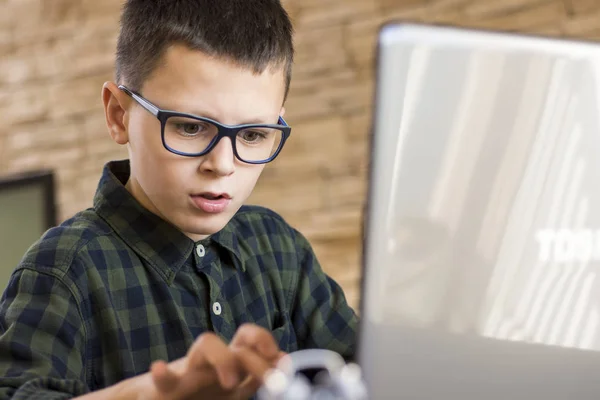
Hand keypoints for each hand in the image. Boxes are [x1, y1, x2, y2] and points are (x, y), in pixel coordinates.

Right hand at [103, 323, 284, 399]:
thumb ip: (257, 375)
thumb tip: (285, 359)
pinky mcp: (164, 389)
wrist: (162, 399)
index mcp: (231, 364)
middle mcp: (214, 362)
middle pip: (238, 343)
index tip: (283, 360)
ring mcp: (190, 372)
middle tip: (271, 382)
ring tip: (231, 382)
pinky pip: (163, 379)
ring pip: (206, 344)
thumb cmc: (202, 393)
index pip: (251, 340)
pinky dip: (162, 375)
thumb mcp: (236, 388)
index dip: (268, 343)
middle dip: (257, 360)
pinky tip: (159, 369)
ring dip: (222, 358)